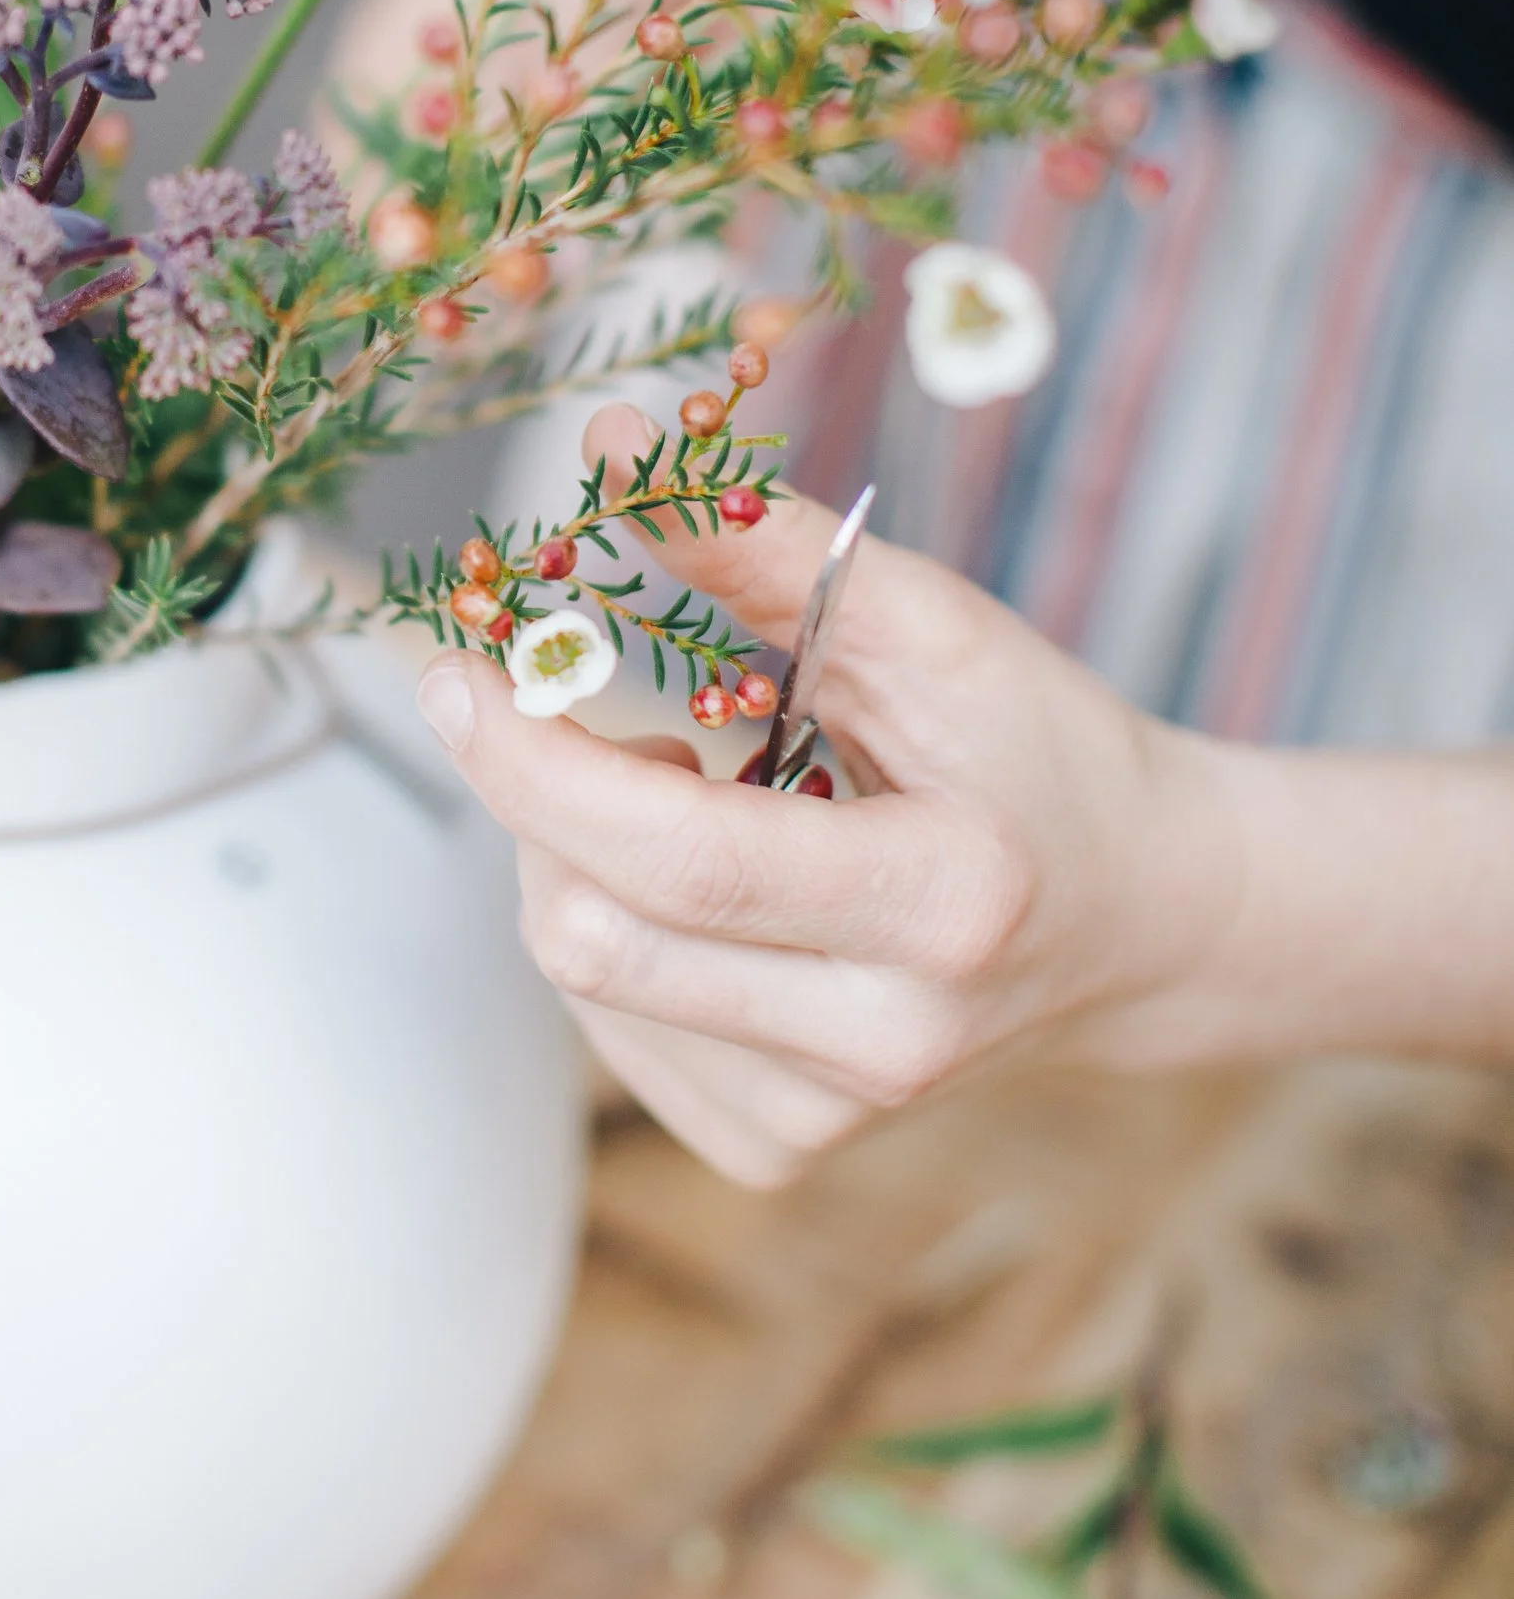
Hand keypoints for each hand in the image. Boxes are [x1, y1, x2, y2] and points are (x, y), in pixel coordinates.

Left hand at [411, 402, 1240, 1185]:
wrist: (1142, 922)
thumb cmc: (1036, 754)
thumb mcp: (931, 627)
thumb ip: (760, 544)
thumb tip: (605, 449)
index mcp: (942, 907)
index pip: (679, 859)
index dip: (538, 765)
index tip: (456, 673)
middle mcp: (882, 1044)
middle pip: (596, 936)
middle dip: (540, 803)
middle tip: (600, 718)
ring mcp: (827, 1119)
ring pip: (583, 978)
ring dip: (581, 858)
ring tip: (705, 792)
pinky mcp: (776, 1149)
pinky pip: (609, 1025)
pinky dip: (614, 926)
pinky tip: (710, 885)